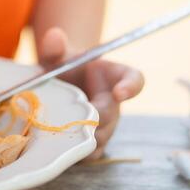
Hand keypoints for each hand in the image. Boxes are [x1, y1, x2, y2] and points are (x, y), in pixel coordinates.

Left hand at [37, 26, 144, 159]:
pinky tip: (59, 149)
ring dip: (84, 138)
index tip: (120, 92)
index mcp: (114, 76)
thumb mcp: (57, 54)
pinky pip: (92, 153)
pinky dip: (77, 153)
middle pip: (112, 115)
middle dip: (95, 119)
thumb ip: (55, 46)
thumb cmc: (62, 67)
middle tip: (76, 119)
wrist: (57, 86)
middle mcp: (115, 102)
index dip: (131, 86)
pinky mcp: (94, 142)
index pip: (134, 79)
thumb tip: (54, 35)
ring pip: (102, 138)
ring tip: (63, 134)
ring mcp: (106, 124)